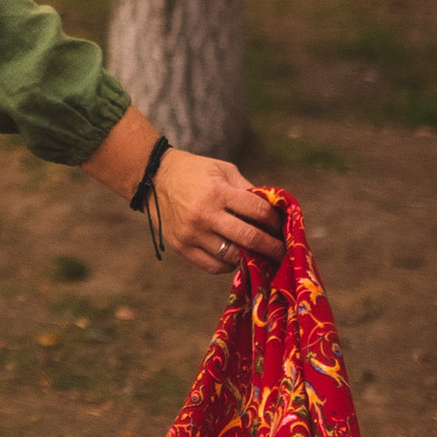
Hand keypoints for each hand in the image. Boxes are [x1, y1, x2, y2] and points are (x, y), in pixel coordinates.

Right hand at [153, 150, 283, 277]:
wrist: (154, 178)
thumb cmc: (194, 172)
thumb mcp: (223, 170)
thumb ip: (247, 189)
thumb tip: (272, 211)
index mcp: (217, 192)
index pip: (258, 212)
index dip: (275, 221)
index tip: (282, 226)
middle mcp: (205, 215)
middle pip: (249, 238)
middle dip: (272, 247)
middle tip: (283, 252)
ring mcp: (192, 233)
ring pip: (232, 256)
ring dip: (250, 257)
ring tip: (260, 255)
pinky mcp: (182, 247)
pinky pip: (212, 266)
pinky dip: (228, 265)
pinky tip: (235, 257)